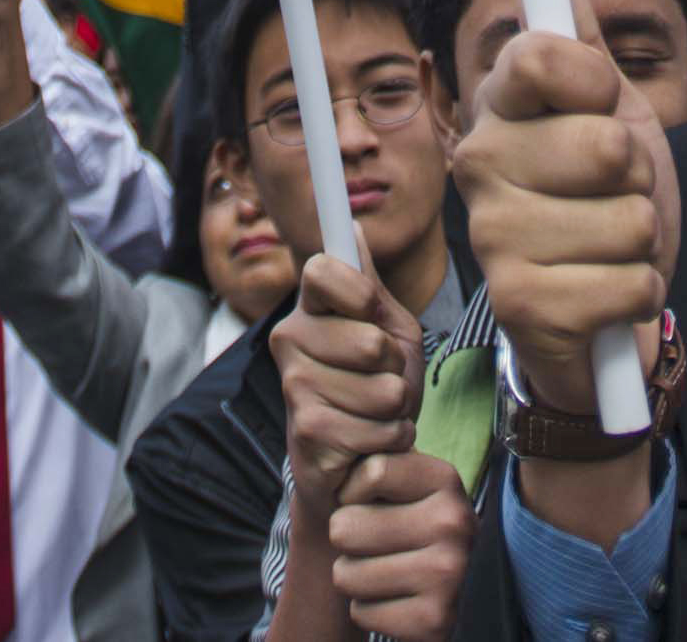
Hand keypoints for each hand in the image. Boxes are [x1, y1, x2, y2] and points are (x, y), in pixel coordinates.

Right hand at [272, 253, 419, 513]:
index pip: (323, 269)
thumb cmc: (371, 390)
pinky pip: (378, 429)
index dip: (361, 293)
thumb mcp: (387, 330)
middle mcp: (289, 340)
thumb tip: (353, 225)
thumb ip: (371, 284)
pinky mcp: (307, 432)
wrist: (351, 462)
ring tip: (377, 413)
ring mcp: (294, 386)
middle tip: (382, 379)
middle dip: (397, 368)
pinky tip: (370, 442)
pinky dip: (391, 439)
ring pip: (383, 390)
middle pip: (371, 341)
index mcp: (309, 308)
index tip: (373, 310)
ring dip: (396, 409)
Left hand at [326, 447, 473, 640]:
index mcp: (446, 480)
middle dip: (347, 541)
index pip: (370, 471)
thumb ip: (377, 460)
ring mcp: (449, 573)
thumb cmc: (409, 527)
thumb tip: (336, 437)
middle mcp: (455, 523)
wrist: (452, 591)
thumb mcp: (403, 485)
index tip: (371, 502)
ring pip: (346, 574)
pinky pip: (361, 613)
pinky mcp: (435, 619)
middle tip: (376, 545)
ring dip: (355, 578)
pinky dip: (370, 611)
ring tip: (386, 573)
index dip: (352, 492)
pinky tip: (397, 601)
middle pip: (344, 526)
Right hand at [450, 27, 674, 404]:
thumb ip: (585, 46)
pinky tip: (604, 294)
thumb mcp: (609, 115)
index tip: (604, 103)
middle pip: (607, 142)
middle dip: (638, 177)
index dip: (598, 80)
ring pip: (629, 219)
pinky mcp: (519, 304)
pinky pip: (630, 283)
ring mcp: (493, 235)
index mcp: (499, 107)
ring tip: (607, 248)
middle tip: (613, 195)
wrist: (598, 314)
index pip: (545, 53)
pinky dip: (638, 292)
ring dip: (640, 240)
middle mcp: (479, 162)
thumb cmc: (604, 204)